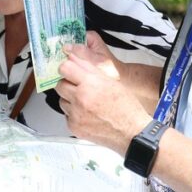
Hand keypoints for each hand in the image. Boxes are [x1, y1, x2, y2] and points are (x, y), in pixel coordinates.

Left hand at [56, 39, 150, 153]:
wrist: (131, 132)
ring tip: (86, 102)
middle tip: (79, 88)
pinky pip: (66, 115)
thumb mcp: (111, 81)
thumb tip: (73, 59)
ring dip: (70, 99)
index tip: (70, 71)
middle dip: (68, 84)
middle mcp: (80, 99)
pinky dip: (73, 114)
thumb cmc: (126, 108)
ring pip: (62, 100)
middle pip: (60, 85)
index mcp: (90, 84)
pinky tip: (87, 114)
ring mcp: (76, 114)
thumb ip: (89, 69)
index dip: (67, 68)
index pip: (65, 68)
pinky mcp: (74, 127)